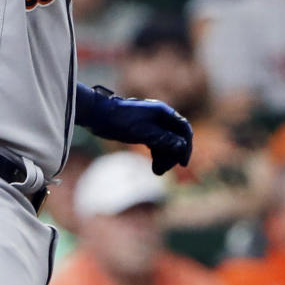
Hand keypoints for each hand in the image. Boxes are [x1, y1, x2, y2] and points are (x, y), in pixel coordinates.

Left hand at [75, 84, 192, 173]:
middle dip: (172, 155)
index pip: (183, 129)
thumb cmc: (120, 120)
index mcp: (163, 112)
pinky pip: (157, 144)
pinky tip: (155, 166)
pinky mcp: (144, 131)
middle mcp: (160, 117)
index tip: (183, 164)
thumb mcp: (143, 132)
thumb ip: (163, 139)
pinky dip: (157, 155)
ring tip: (157, 172)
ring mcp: (153, 124)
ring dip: (165, 158)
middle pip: (176, 138)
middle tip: (164, 170)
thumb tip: (181, 146)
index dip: (186, 146)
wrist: (98, 116)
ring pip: (167, 143)